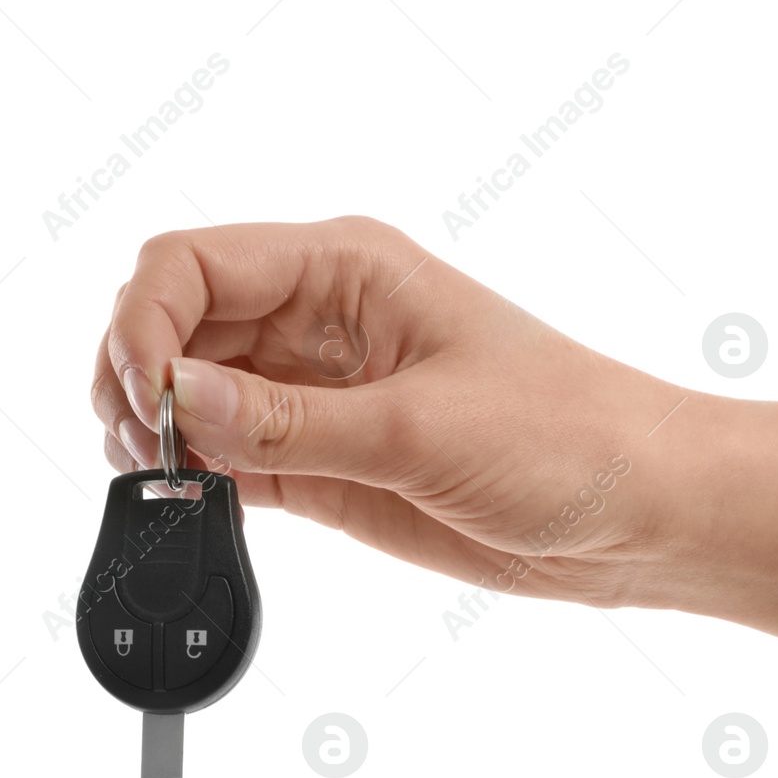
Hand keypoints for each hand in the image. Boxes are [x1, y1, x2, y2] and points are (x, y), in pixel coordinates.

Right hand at [90, 217, 777, 662]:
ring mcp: (320, 396)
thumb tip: (179, 400)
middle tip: (145, 450)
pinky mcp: (328, 464)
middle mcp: (321, 322)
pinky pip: (232, 459)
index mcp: (347, 269)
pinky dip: (197, 481)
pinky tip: (193, 508)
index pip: (193, 264)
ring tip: (162, 482)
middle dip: (138, 379)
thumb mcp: (422, 428)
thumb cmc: (569, 438)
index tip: (147, 398)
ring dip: (159, 434)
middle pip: (178, 325)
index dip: (144, 322)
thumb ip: (291, 422)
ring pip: (193, 396)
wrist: (639, 512)